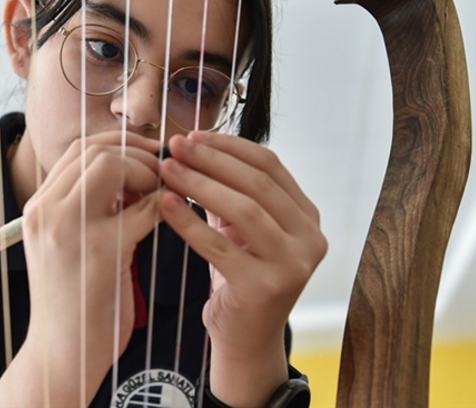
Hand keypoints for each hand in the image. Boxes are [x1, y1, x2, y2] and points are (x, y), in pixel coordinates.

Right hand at [19, 131, 162, 394]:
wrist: (61, 353)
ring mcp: (70, 229)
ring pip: (112, 166)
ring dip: (147, 173)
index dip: (118, 144)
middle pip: (94, 150)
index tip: (146, 155)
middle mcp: (47, 211)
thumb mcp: (65, 245)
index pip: (77, 149)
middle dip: (136, 154)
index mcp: (38, 208)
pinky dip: (163, 205)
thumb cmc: (72, 300)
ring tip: (162, 194)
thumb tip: (131, 175)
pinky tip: (171, 216)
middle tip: (161, 173)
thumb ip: (86, 209)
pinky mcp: (101, 251)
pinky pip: (143, 208)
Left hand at [158, 132, 325, 405]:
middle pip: (258, 183)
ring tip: (168, 170)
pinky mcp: (265, 288)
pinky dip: (190, 222)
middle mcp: (309, 239)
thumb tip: (194, 144)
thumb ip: (231, 190)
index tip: (194, 135)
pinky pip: (220, 246)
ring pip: (244, 210)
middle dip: (212, 160)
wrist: (245, 339)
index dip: (230, 146)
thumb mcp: (242, 228)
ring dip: (200, 184)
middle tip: (175, 146)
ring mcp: (292, 265)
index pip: (271, 165)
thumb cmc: (240, 277)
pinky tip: (166, 205)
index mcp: (307, 216)